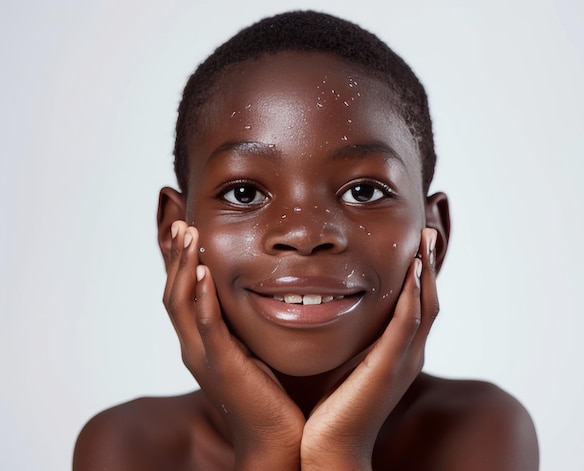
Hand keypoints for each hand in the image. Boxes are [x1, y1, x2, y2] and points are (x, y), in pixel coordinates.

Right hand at [163, 221, 303, 469]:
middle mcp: (194, 348)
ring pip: (181, 305)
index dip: (180, 262)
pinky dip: (202, 300)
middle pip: (173, 293)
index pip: (181, 295)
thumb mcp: (251, 350)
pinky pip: (208, 328)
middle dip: (176, 256)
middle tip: (181, 223)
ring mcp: (204, 358)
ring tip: (188, 235)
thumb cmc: (268, 395)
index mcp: (201, 343)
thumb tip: (256, 294)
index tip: (187, 231)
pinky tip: (202, 274)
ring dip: (183, 267)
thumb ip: (242, 326)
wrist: (274, 440)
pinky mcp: (223, 367)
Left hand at [300, 228, 439, 469]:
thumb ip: (351, 338)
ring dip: (426, 270)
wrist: (328, 448)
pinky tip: (413, 269)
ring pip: (425, 305)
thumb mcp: (344, 361)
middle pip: (429, 298)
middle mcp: (408, 353)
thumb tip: (331, 308)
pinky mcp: (390, 368)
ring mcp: (403, 361)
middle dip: (429, 264)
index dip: (419, 272)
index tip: (415, 242)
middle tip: (428, 230)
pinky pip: (408, 323)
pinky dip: (414, 294)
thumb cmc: (331, 407)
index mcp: (397, 351)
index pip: (416, 303)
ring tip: (426, 238)